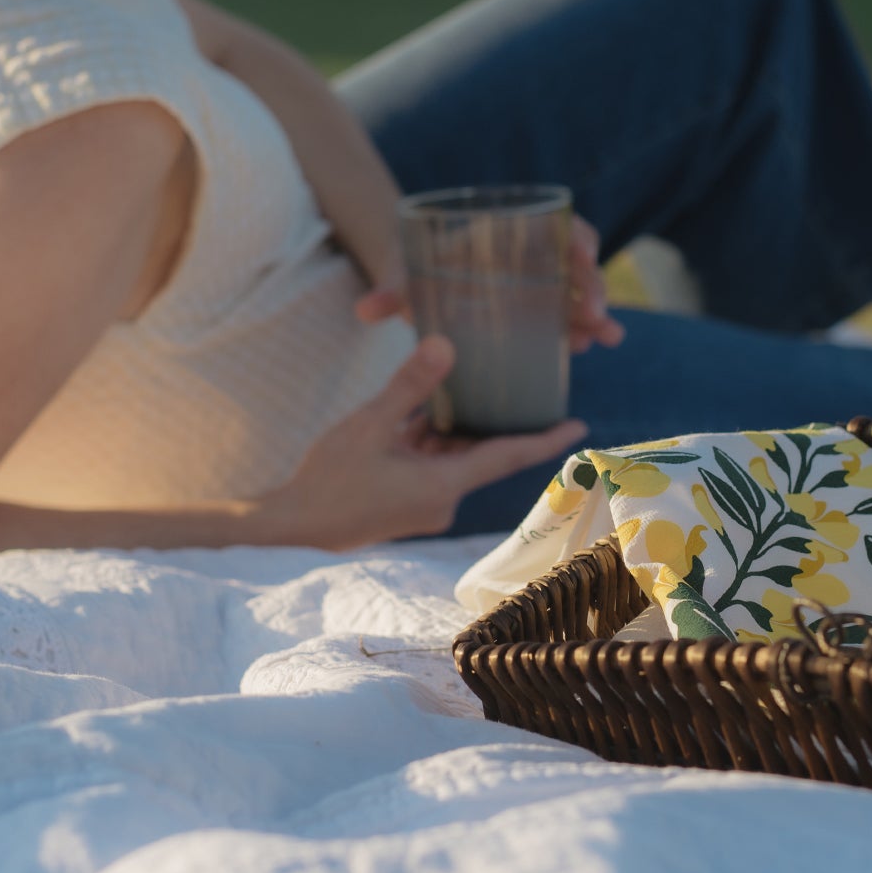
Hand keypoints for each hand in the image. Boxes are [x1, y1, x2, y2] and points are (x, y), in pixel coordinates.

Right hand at [258, 335, 588, 548]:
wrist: (291, 530)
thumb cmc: (330, 481)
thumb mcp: (370, 424)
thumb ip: (410, 384)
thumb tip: (444, 342)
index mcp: (445, 485)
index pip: (508, 457)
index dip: (546, 440)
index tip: (580, 426)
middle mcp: (443, 501)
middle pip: (480, 454)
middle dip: (490, 422)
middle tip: (512, 382)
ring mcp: (424, 506)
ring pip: (452, 460)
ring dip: (452, 431)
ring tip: (459, 387)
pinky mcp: (405, 506)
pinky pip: (431, 469)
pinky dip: (430, 444)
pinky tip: (418, 415)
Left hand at [354, 214, 626, 354]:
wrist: (410, 275)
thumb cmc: (410, 265)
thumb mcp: (404, 274)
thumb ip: (390, 291)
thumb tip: (364, 311)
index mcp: (503, 232)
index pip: (554, 224)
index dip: (574, 236)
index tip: (583, 254)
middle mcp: (527, 254)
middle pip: (574, 260)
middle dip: (590, 286)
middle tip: (594, 314)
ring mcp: (535, 283)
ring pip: (577, 291)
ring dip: (594, 312)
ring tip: (603, 337)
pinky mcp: (534, 311)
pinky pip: (567, 316)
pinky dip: (582, 329)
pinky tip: (590, 346)